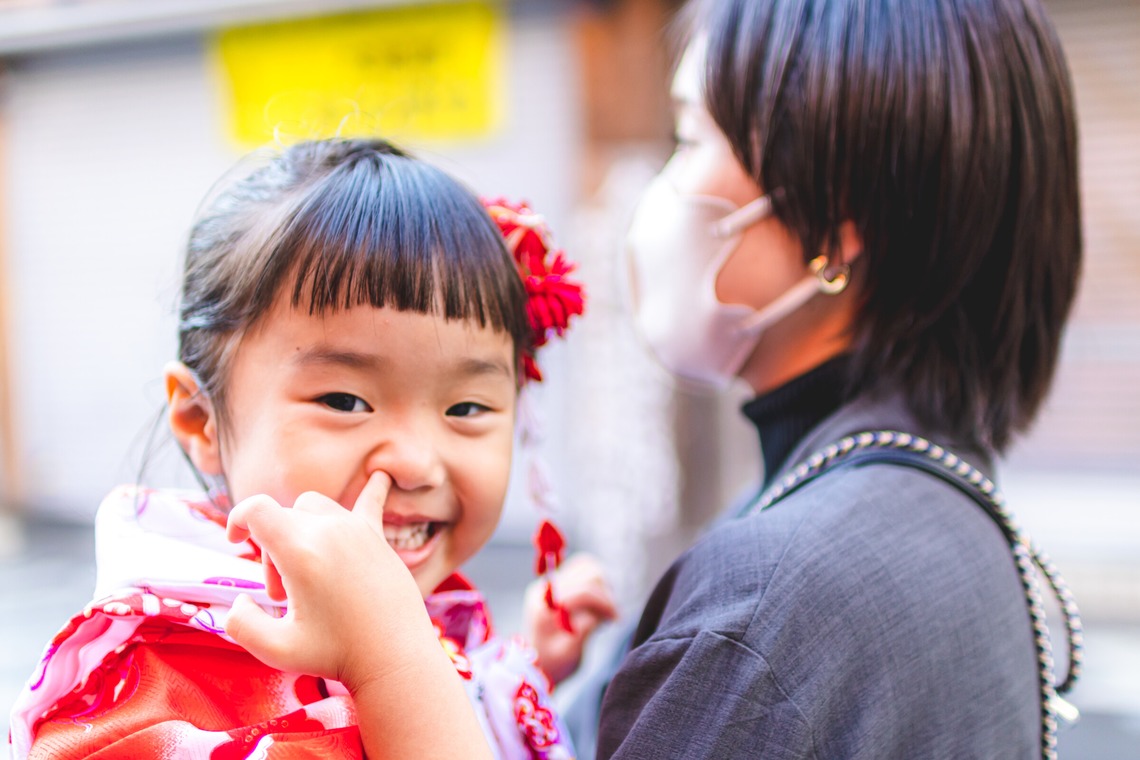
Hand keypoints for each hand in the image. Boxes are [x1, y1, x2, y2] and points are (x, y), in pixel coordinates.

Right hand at [224, 472, 430, 690]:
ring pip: (314, 507)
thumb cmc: (337, 654)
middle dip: (271, 549)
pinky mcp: (378, 539)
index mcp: (300, 551)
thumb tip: (240, 600)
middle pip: (283, 516)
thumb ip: (239, 622)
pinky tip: (382, 474)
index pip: (256, 508)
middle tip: (283, 594)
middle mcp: (329, 531)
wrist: (395, 657)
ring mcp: (358, 531)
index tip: (234, 542)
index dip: (236, 520)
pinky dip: (373, 489)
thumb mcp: (274, 649)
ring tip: (309, 572)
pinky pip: (372, 501)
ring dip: (301, 530)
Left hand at [524, 552, 617, 684]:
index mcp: (544, 605)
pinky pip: (582, 569)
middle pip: (588, 573)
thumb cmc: (554, 663)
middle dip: (604, 595)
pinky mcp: (559, 581)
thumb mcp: (570, 652)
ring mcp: (551, 582)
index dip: (603, 603)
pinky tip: (596, 603)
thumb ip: (585, 629)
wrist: (536, 664)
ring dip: (601, 587)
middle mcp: (546, 588)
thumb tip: (604, 611)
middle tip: (610, 616)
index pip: (583, 591)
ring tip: (603, 610)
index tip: (615, 619)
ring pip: (588, 566)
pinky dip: (595, 583)